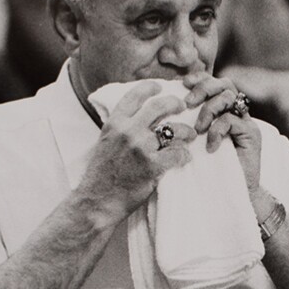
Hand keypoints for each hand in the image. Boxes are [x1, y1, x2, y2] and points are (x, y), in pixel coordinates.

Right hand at [82, 81, 196, 222]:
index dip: (149, 88)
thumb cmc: (100, 176)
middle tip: (182, 106)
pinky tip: (185, 158)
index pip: (134, 96)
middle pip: (159, 106)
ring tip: (190, 135)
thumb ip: (119, 130)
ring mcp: (141, 147)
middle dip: (174, 103)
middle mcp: (128, 131)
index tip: (159, 86)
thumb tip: (135, 121)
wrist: (97, 201)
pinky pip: (177, 154)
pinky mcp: (152, 166)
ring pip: (173, 130)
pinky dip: (184, 155)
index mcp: (114, 123)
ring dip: (186, 131)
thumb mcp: (105, 144)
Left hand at [183, 71, 261, 192]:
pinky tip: (210, 147)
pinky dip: (217, 131)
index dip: (199, 78)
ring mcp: (246, 123)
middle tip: (187, 103)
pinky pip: (232, 120)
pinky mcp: (252, 135)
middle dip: (203, 88)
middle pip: (224, 83)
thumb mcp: (192, 144)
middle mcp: (237, 113)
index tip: (181, 83)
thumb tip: (165, 109)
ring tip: (198, 130)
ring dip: (209, 109)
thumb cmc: (208, 172)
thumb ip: (186, 125)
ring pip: (229, 97)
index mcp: (223, 111)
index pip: (214, 82)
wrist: (231, 196)